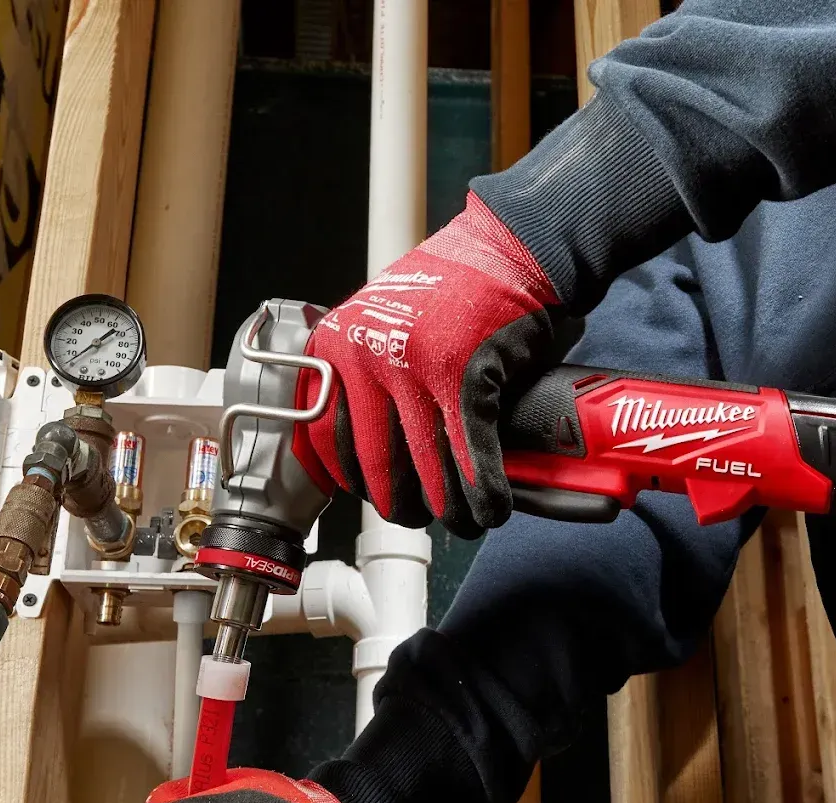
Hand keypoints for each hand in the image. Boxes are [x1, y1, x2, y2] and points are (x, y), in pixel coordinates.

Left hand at [299, 192, 560, 537]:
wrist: (506, 248)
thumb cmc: (451, 288)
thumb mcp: (383, 325)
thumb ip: (367, 376)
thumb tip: (370, 444)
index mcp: (338, 349)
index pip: (329, 440)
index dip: (355, 483)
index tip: (374, 499)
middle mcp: (366, 359)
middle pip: (377, 464)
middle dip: (401, 505)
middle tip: (418, 518)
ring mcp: (414, 369)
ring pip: (425, 467)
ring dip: (448, 508)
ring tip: (464, 522)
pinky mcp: (464, 376)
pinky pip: (468, 452)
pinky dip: (482, 488)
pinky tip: (492, 507)